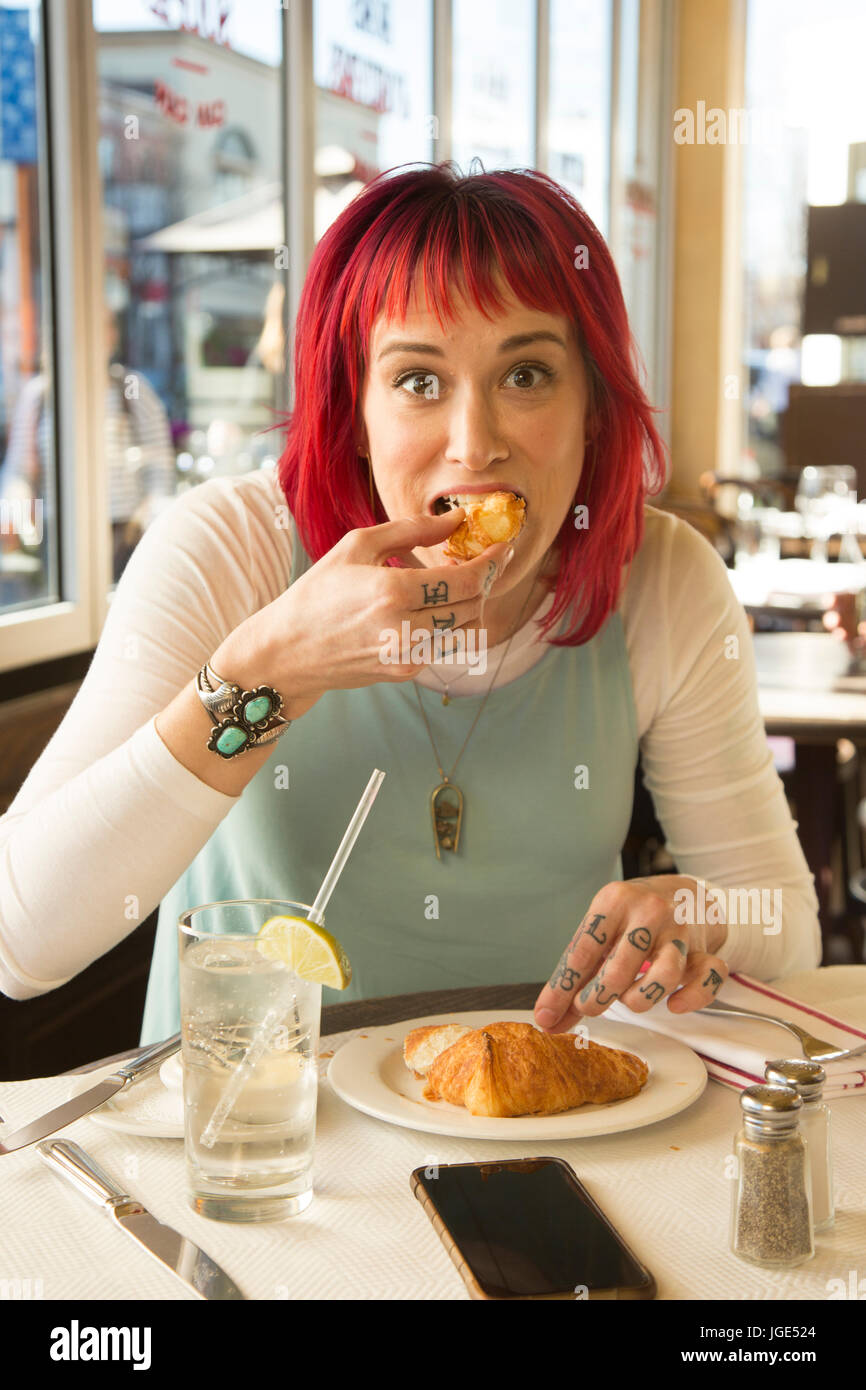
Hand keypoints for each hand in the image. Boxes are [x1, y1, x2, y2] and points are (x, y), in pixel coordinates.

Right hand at [212, 508, 514, 721]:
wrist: (288, 651)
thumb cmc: (318, 592)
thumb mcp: (358, 546)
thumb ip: (413, 530)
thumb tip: (458, 519)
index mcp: (393, 592)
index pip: (468, 581)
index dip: (494, 563)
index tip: (504, 545)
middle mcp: (404, 629)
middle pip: (474, 605)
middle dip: (487, 581)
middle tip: (484, 559)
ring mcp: (407, 655)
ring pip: (465, 629)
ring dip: (470, 603)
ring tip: (454, 581)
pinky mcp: (405, 671)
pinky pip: (444, 644)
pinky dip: (447, 622)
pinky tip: (430, 605)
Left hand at [533, 876, 728, 1032]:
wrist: (683, 893)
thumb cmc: (630, 920)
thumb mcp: (598, 934)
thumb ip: (574, 975)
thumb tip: (547, 1018)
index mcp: (614, 901)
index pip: (583, 950)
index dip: (564, 988)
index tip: (548, 1015)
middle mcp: (649, 911)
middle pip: (620, 967)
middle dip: (598, 997)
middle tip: (590, 1006)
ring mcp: (679, 930)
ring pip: (664, 974)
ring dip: (640, 999)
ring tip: (628, 999)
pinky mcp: (704, 949)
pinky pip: (707, 977)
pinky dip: (692, 998)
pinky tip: (673, 1005)